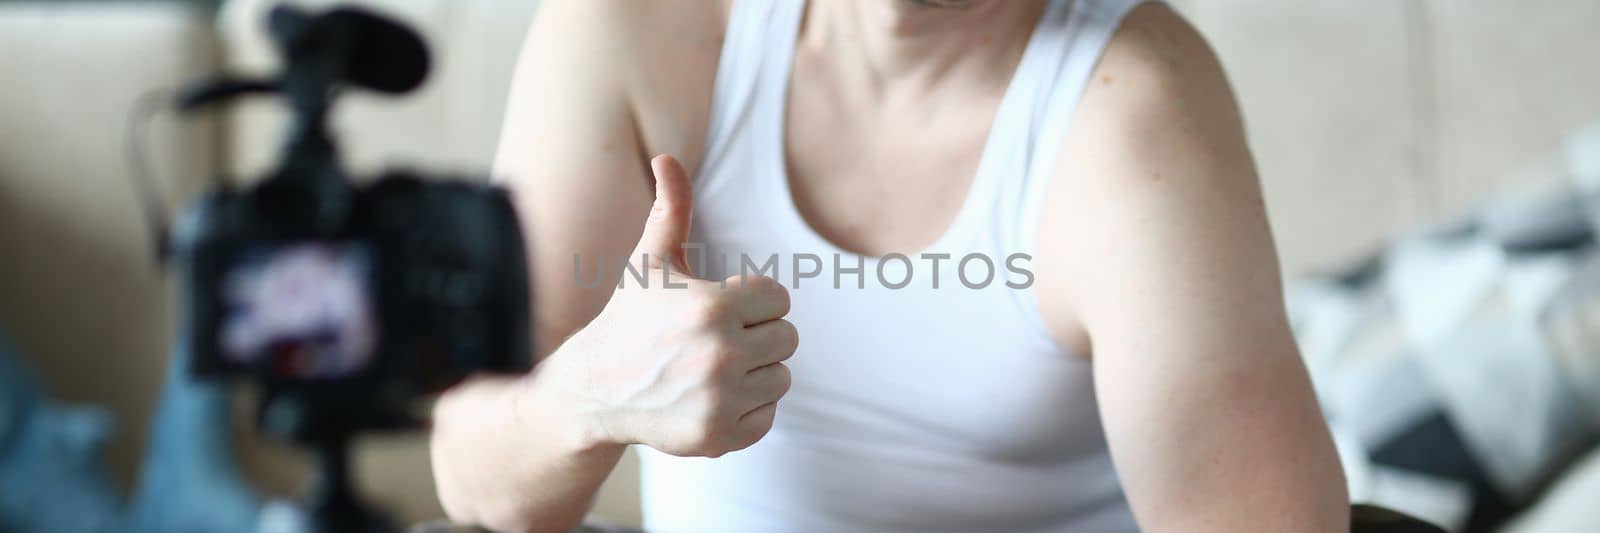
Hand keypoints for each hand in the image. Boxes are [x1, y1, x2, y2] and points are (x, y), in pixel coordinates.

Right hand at [540, 154, 796, 456]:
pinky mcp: (721, 436)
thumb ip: (670, 208)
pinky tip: (708, 397)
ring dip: (754, 372)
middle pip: (787, 338)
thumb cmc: (629, 319)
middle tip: (713, 340)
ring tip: (710, 369)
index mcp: (713, 307)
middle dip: (756, 335)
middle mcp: (721, 355)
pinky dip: (746, 409)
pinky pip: (768, 414)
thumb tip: (666, 156)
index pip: (777, 298)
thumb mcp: (650, 262)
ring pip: (781, 376)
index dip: (750, 301)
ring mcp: (722, 400)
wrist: (593, 390)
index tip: (717, 308)